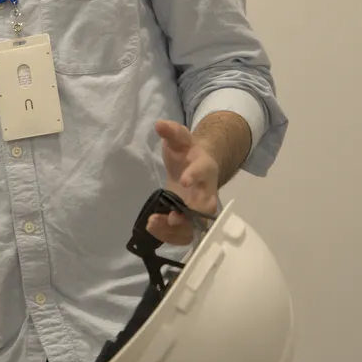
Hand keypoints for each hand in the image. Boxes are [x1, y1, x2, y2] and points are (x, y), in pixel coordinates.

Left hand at [148, 119, 219, 245]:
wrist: (197, 166)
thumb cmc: (187, 152)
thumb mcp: (180, 139)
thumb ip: (172, 131)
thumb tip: (160, 124)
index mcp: (205, 168)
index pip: (203, 172)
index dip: (195, 176)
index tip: (183, 181)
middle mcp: (207, 191)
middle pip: (205, 208)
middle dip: (189, 215)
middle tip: (171, 218)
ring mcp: (201, 209)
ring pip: (195, 225)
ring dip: (176, 229)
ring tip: (153, 224)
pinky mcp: (192, 220)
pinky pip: (186, 234)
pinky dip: (171, 236)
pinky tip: (154, 230)